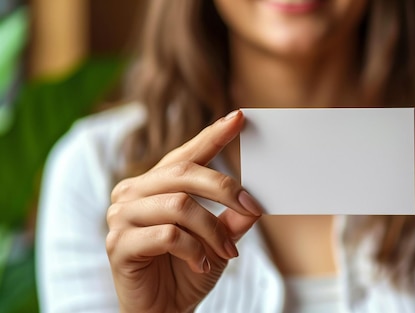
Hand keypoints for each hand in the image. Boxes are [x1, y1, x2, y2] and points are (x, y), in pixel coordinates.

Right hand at [105, 110, 262, 312]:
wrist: (163, 311)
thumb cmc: (187, 271)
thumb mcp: (218, 241)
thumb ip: (233, 218)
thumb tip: (255, 200)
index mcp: (155, 186)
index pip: (186, 154)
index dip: (213, 135)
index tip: (239, 117)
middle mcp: (133, 193)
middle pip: (183, 172)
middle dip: (225, 188)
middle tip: (251, 207)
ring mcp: (121, 217)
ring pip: (179, 204)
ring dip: (212, 230)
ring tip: (226, 252)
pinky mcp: (118, 244)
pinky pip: (167, 235)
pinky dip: (193, 249)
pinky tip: (200, 264)